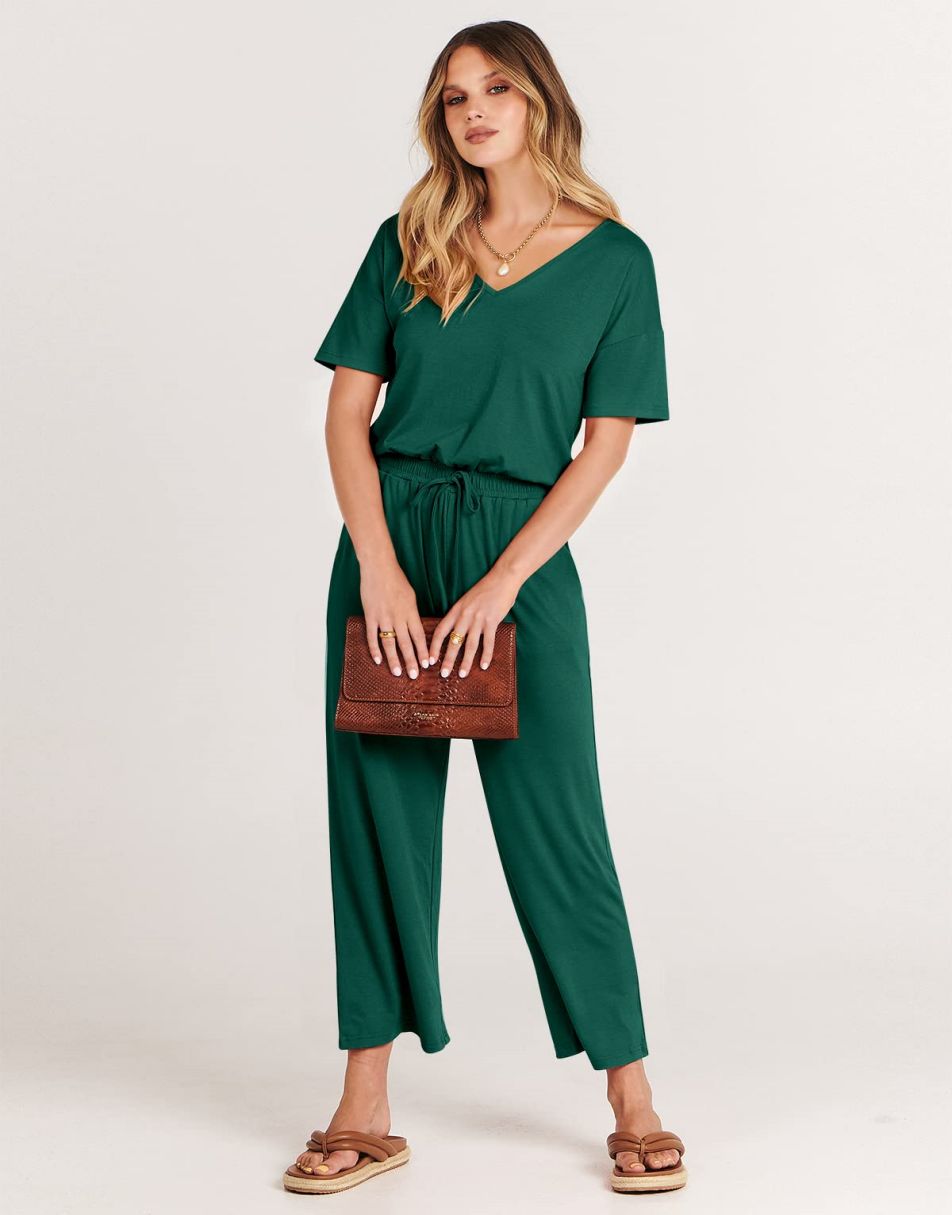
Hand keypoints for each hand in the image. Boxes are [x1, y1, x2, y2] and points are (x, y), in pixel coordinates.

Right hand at [359, 558, 430, 677]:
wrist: (379, 567)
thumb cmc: (396, 580)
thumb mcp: (411, 596)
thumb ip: (412, 614)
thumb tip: (416, 629)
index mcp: (411, 612)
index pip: (419, 636)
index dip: (423, 652)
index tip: (427, 664)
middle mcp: (398, 617)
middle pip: (406, 644)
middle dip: (411, 661)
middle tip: (414, 676)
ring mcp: (383, 617)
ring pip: (390, 643)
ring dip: (394, 660)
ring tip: (398, 672)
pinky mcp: (370, 616)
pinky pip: (372, 636)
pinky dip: (375, 649)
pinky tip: (378, 660)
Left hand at [428, 567, 522, 678]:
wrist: (502, 578)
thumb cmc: (485, 590)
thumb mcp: (466, 600)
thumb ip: (460, 615)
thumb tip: (454, 632)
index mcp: (456, 610)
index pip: (440, 631)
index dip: (434, 647)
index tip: (430, 660)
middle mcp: (465, 616)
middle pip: (453, 642)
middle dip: (448, 660)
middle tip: (443, 674)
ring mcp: (479, 619)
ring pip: (470, 645)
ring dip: (466, 662)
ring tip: (462, 674)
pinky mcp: (492, 621)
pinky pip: (488, 642)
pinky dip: (486, 655)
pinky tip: (484, 665)